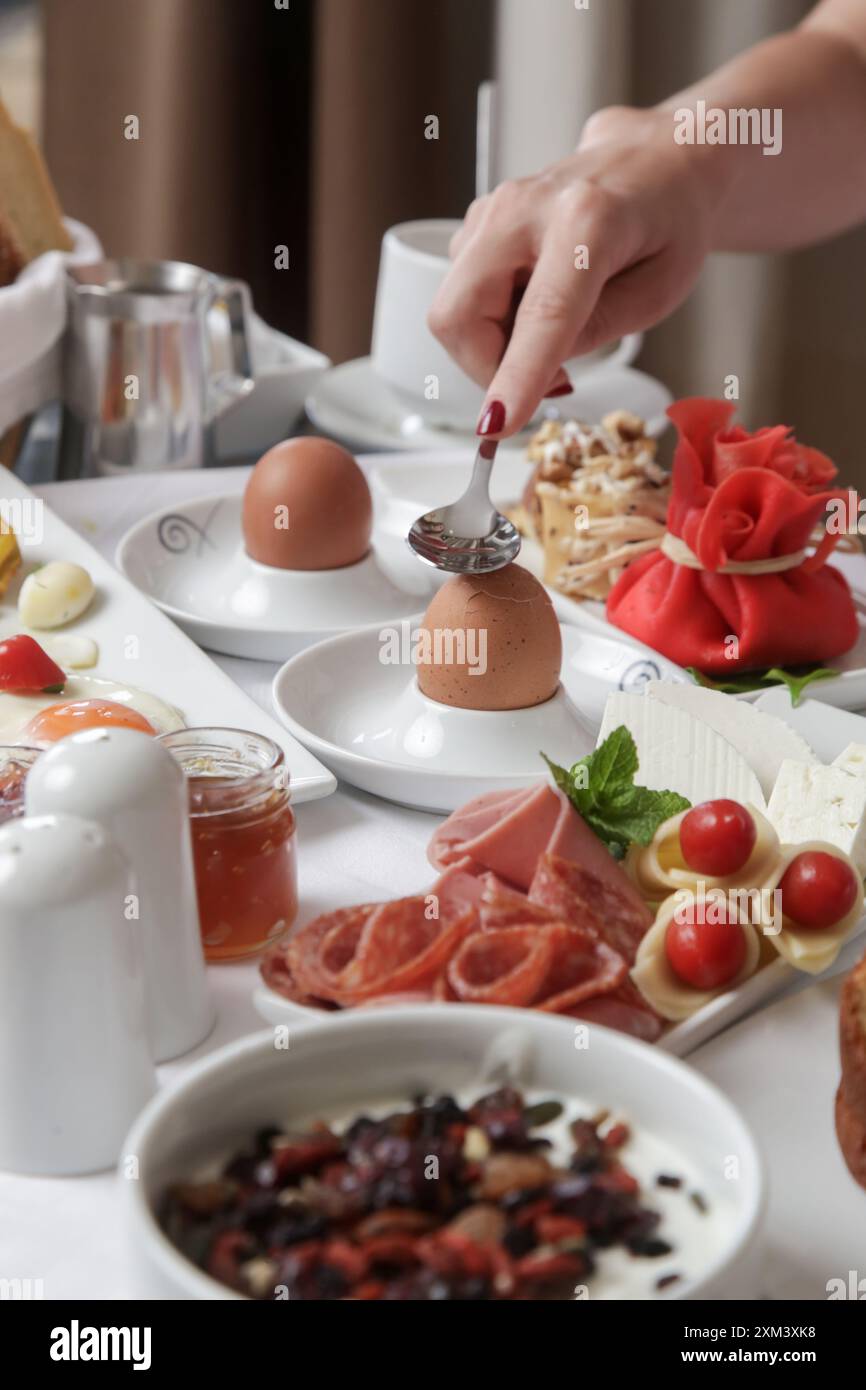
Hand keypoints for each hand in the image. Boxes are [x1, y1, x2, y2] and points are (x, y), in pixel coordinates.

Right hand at [428, 106, 729, 437]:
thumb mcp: (659, 292)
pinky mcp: (478, 222)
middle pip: (458, 314)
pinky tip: (535, 302)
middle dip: (486, 369)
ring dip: (493, 345)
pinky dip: (492, 320)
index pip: (540, 315)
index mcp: (588, 220)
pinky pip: (461, 295)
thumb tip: (534, 368)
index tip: (496, 425)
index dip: (514, 376)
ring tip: (553, 328)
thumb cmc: (669, 222)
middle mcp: (526, 207)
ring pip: (453, 312)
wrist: (659, 161)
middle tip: (545, 377)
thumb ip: (596, 330)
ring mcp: (493, 210)